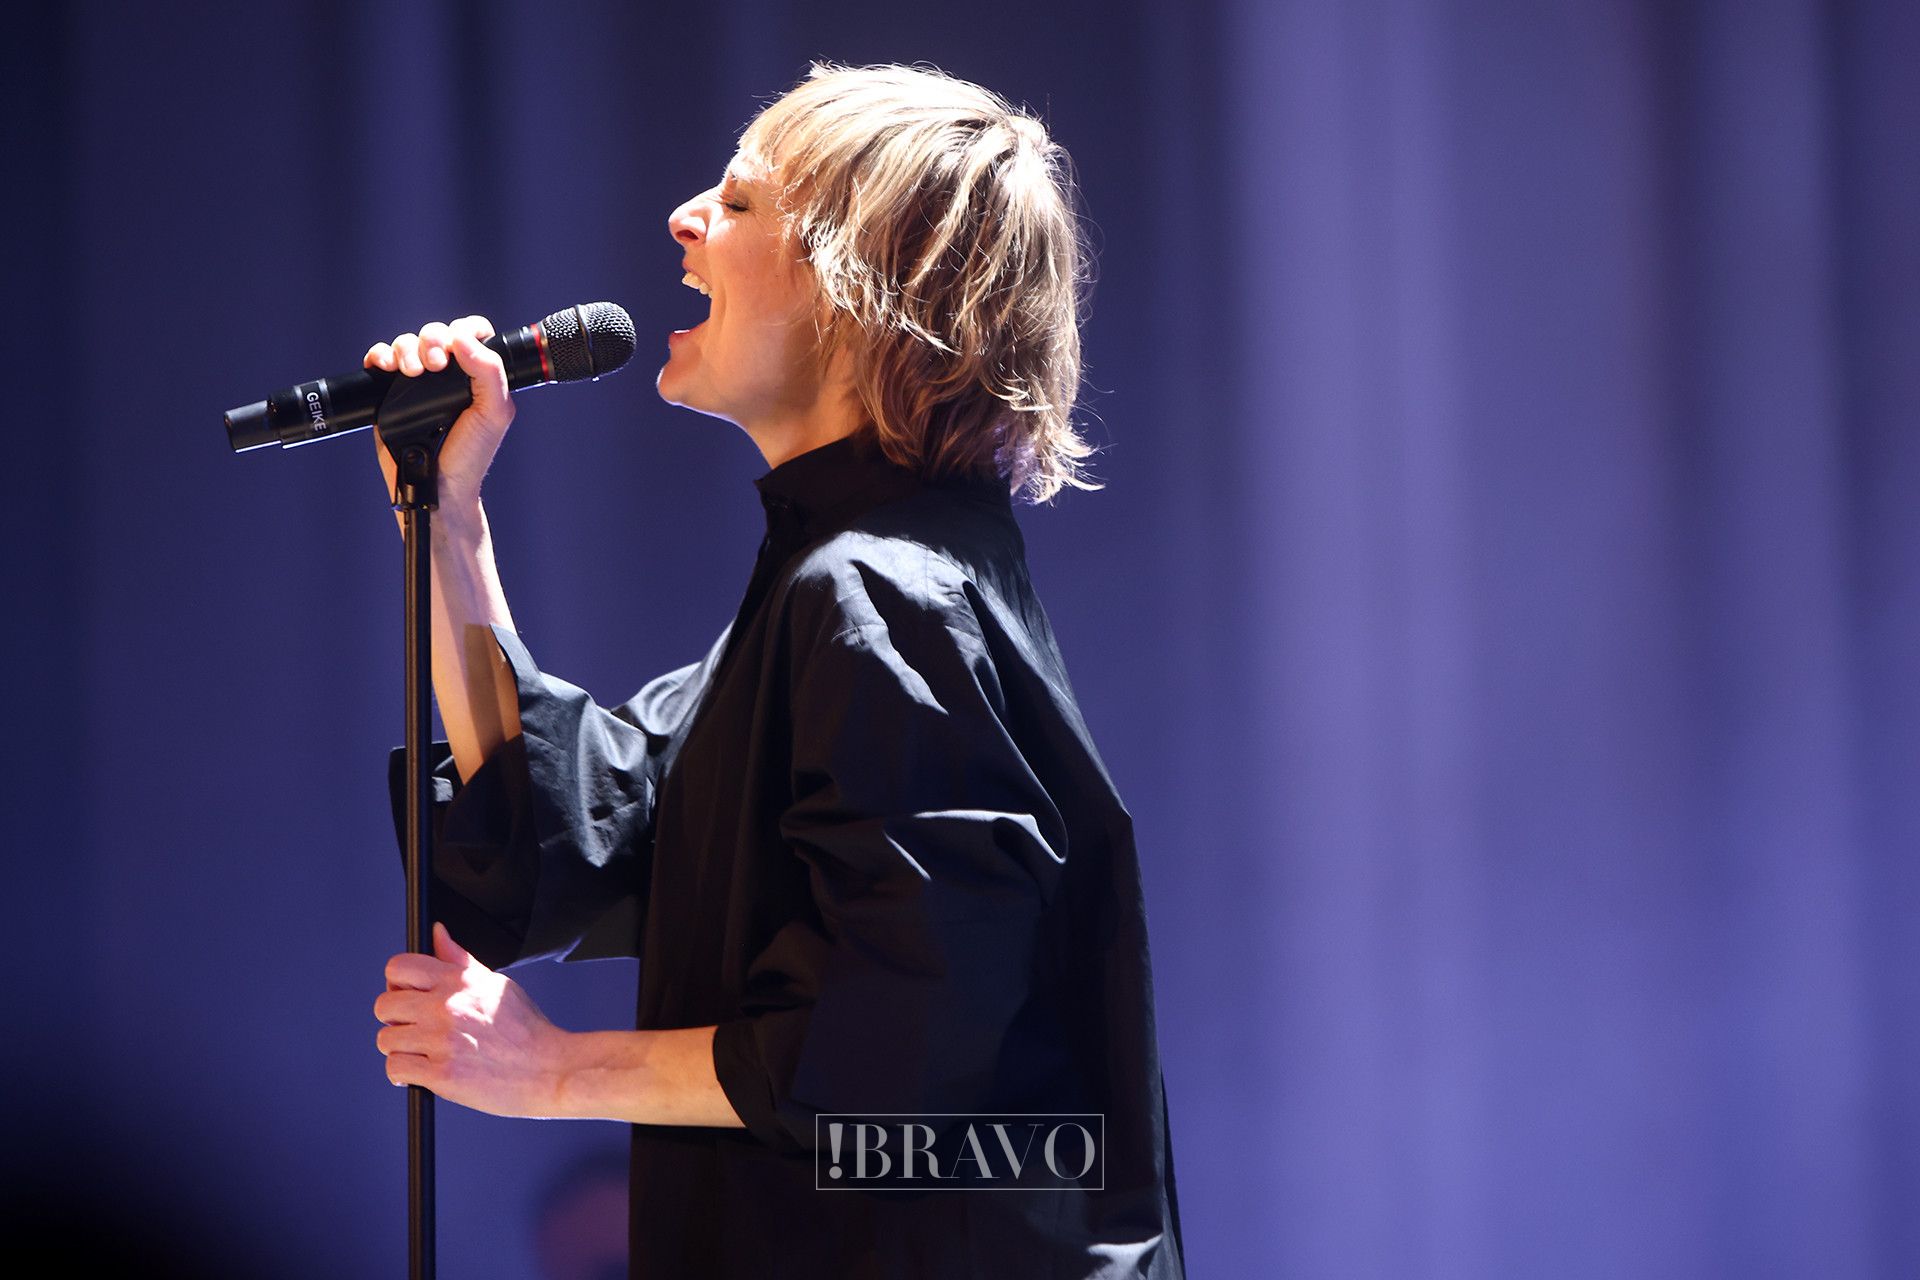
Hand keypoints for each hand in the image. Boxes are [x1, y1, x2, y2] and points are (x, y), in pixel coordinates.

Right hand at [365, 316, 513, 511]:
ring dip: (405, 348)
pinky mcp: (390, 394)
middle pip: (435, 333)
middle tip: (434, 365)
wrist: (436, 487)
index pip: (472, 333)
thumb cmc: (470, 454)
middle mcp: (447, 375)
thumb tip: (462, 338)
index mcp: (476, 374)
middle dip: (432, 340)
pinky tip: (385, 367)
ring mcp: (417, 383)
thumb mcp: (493, 413)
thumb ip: (490, 373)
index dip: (464, 330)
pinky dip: (379, 356)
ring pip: (406, 343)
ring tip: (411, 372)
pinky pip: (380, 360)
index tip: (456, 347)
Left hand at [375, 921, 568, 1118]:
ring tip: (422, 1053)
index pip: (398, 967)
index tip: (405, 995)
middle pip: (384, 1005)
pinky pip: (395, 1068)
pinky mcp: (441, 1074)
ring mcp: (442, 1040)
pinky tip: (421, 1072)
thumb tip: (438, 933)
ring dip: (400, 1049)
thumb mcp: (495, 984)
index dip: (396, 983)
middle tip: (414, 1028)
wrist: (549, 1070)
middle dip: (395, 1019)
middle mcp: (446, 1006)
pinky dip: (403, 1074)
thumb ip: (459, 960)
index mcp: (458, 980)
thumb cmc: (527, 1031)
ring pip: (386, 1040)